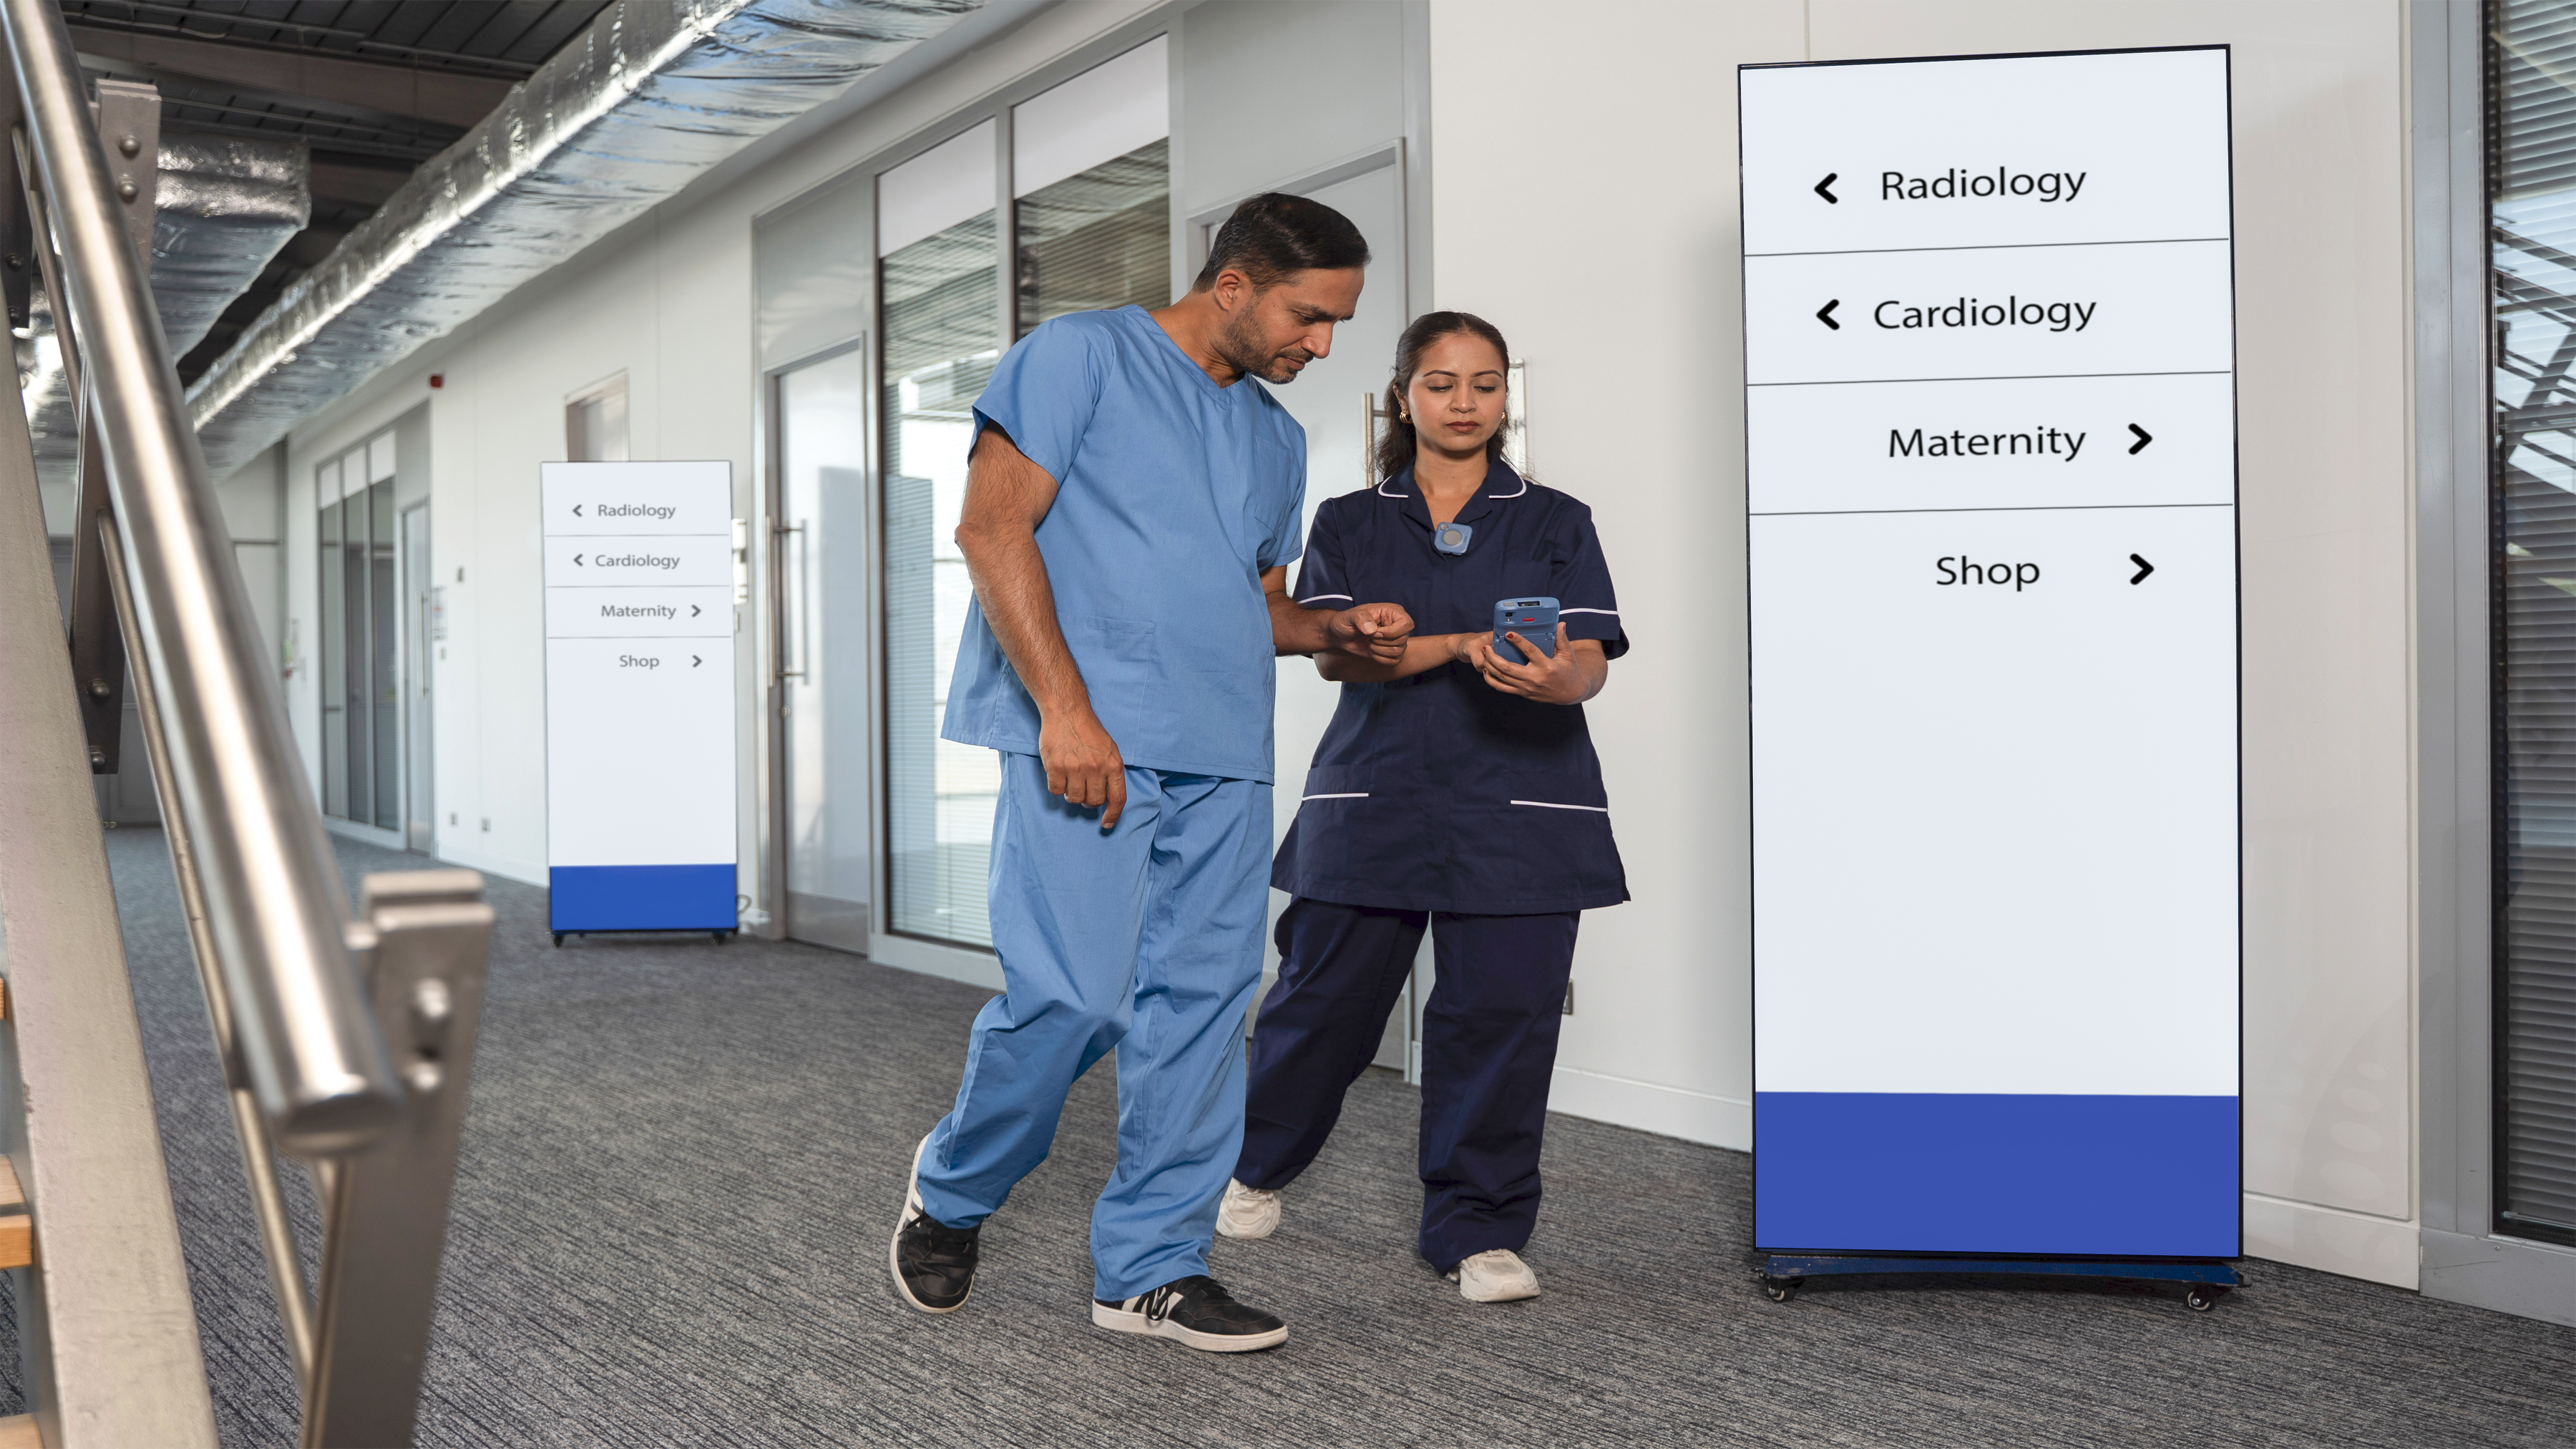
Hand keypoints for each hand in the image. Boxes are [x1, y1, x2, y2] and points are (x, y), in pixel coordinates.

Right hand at [1039, 707, 1127, 828]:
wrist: (1067, 712)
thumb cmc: (1089, 731)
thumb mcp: (1110, 750)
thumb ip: (1111, 773)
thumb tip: (1108, 799)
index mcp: (1113, 764)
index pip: (1117, 799)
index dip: (1113, 815)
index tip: (1107, 824)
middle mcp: (1096, 768)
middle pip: (1093, 802)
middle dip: (1088, 801)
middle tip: (1083, 788)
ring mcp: (1075, 768)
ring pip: (1073, 798)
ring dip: (1071, 793)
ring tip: (1071, 778)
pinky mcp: (1056, 766)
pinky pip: (1056, 790)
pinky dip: (1057, 786)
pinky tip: (1059, 773)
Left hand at [1324, 602, 1412, 664]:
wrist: (1340, 634)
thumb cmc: (1345, 621)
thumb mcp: (1349, 616)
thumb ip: (1360, 618)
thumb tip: (1372, 629)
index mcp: (1392, 612)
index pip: (1407, 624)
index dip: (1391, 632)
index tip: (1374, 632)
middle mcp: (1397, 625)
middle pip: (1403, 640)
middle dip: (1381, 642)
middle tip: (1368, 636)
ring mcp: (1395, 639)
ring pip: (1398, 652)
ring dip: (1379, 650)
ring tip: (1369, 643)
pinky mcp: (1391, 651)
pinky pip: (1394, 660)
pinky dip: (1380, 658)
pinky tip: (1371, 651)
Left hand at [1465, 624, 1588, 703]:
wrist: (1570, 693)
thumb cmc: (1569, 672)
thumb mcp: (1568, 655)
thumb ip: (1562, 639)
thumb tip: (1560, 624)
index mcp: (1546, 666)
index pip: (1530, 651)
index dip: (1518, 642)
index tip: (1508, 633)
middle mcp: (1534, 678)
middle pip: (1508, 668)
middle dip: (1494, 657)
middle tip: (1486, 647)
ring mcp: (1527, 687)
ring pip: (1502, 679)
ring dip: (1490, 667)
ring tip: (1484, 656)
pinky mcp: (1523, 693)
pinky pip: (1503, 688)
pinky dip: (1492, 680)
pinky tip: (1486, 671)